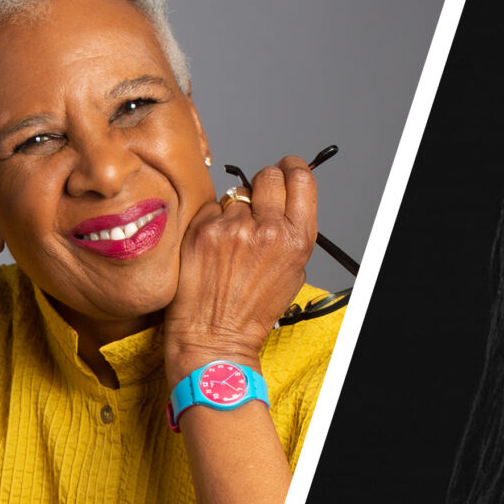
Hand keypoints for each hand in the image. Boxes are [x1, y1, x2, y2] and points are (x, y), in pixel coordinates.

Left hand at [163, 155, 317, 382]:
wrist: (215, 335)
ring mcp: (234, 228)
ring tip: (231, 240)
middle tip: (256, 201)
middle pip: (268, 175)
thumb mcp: (293, 272)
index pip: (301, 178)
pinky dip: (212, 221)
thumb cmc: (252, 309)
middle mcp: (269, 229)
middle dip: (263, 184)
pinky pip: (211, 207)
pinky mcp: (203, 230)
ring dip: (235, 209)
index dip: (293, 168)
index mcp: (297, 239)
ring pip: (236, 194)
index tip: (286, 168)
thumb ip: (292, 232)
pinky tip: (212, 246)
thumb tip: (285, 197)